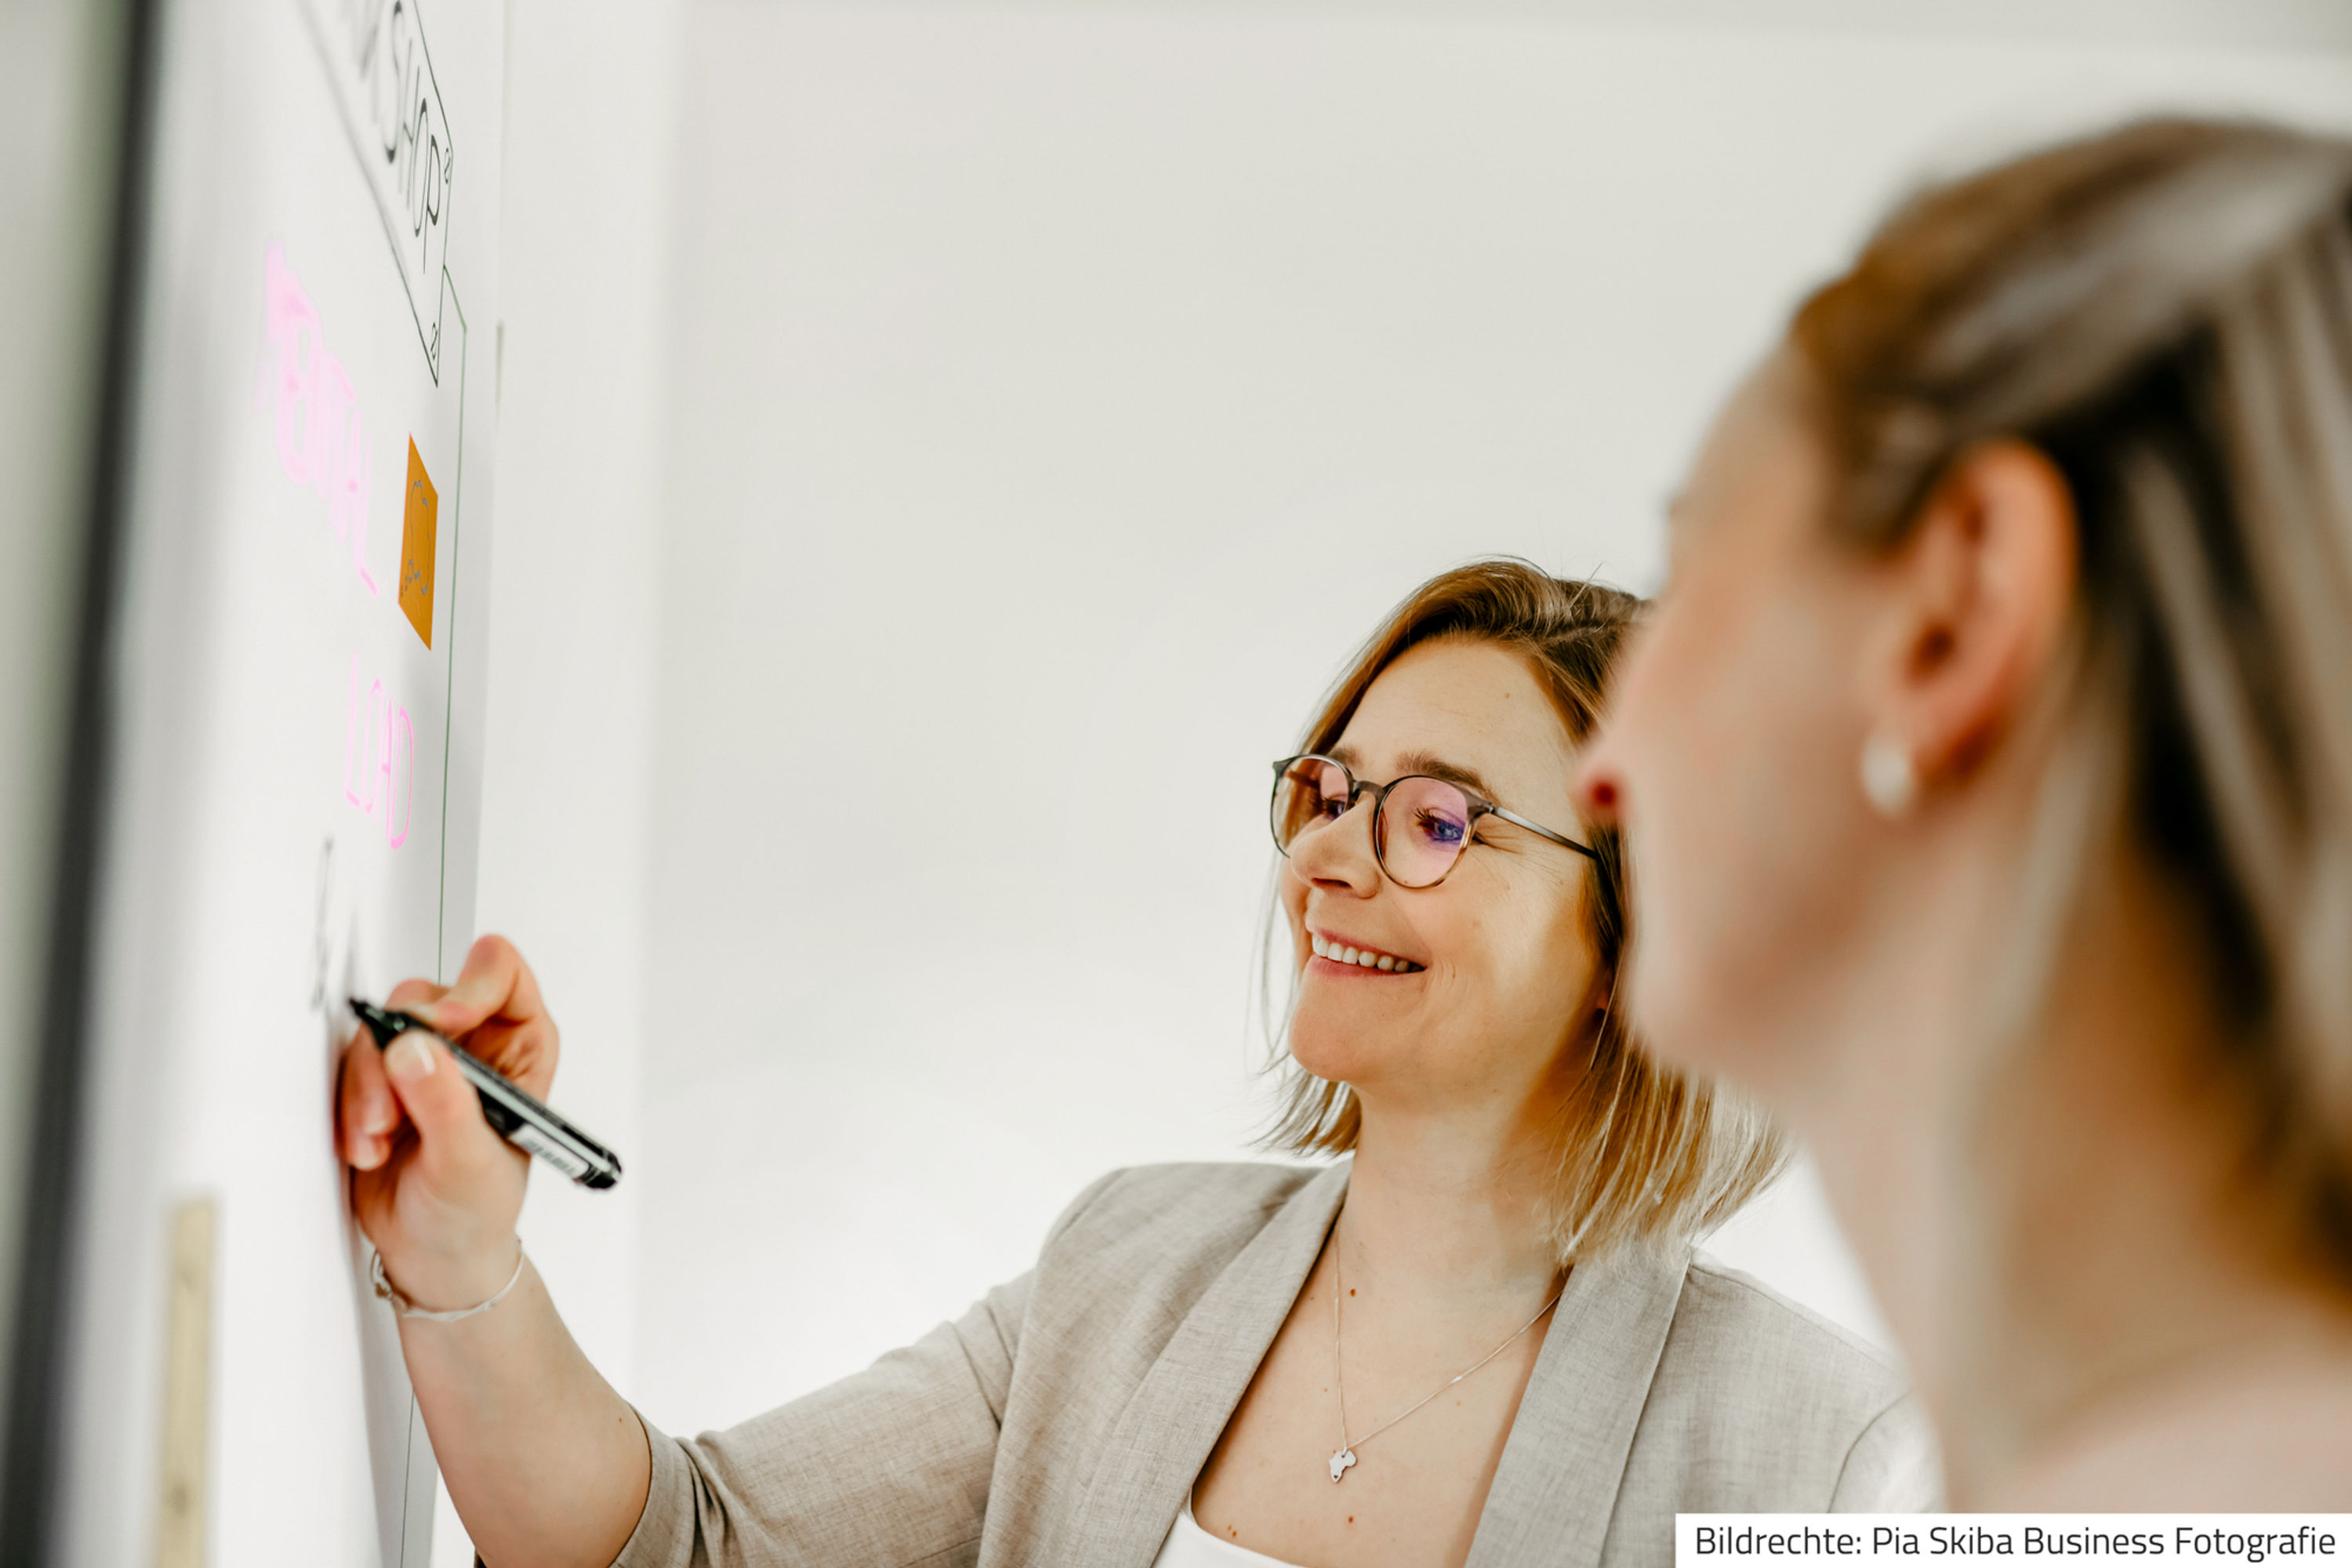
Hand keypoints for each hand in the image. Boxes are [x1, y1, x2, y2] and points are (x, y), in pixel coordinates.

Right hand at [336, 934, 559, 1312]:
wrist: (433, 1253)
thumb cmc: (474, 1211)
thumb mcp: (470, 1162)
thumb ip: (446, 1105)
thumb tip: (415, 1049)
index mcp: (519, 1045)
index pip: (498, 972)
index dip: (467, 988)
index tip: (441, 1027)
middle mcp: (473, 1042)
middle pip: (422, 998)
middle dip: (396, 1055)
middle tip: (390, 1111)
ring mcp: (422, 1059)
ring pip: (376, 1032)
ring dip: (367, 1091)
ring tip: (380, 1142)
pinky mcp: (378, 1080)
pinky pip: (348, 1065)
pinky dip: (348, 1107)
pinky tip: (367, 1147)